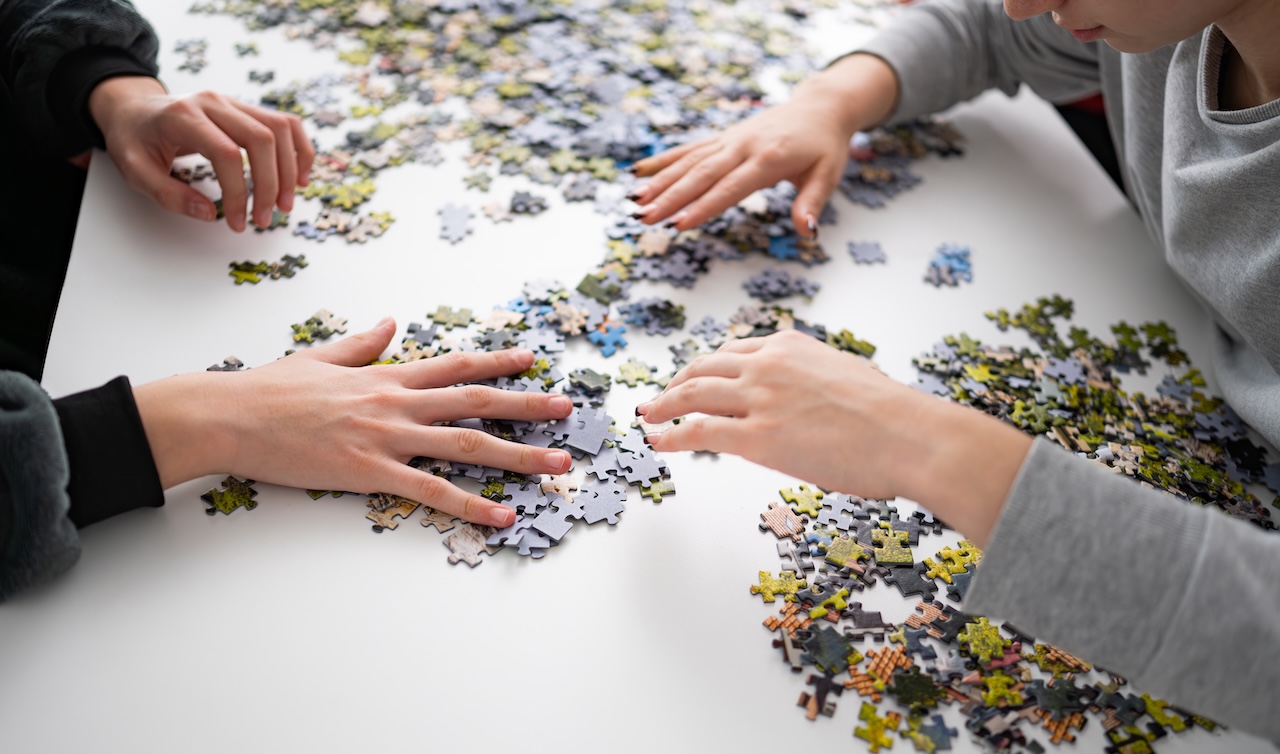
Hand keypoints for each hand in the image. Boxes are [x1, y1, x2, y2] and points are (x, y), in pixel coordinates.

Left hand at [89, 76, 315, 231]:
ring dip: (291, 170)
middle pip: (262, 139)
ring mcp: (233, 102)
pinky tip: (301, 177)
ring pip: (280, 129)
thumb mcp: (135, 171)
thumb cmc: (134, 141)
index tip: (237, 222)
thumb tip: (210, 215)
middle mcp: (214, 102)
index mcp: (184, 116)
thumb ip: (169, 195)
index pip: (227, 154)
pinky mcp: (246, 109)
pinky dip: (300, 150)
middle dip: (271, 185)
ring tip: (286, 204)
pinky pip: (286, 123)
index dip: (238, 193)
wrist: (133, 110)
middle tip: (266, 218)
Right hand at [133, 319, 573, 527]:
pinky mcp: (369, 472)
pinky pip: (431, 491)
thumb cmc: (268, 390)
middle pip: (475, 402)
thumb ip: (362, 345)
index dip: (496, 364)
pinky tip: (502, 515)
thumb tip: (390, 323)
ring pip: (466, 444)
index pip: (454, 366)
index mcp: (385, 377)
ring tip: (558, 465)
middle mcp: (396, 403)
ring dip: (518, 455)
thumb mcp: (321, 357)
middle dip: (526, 405)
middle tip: (567, 411)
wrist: (229, 414)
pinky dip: (470, 504)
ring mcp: (386, 437)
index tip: (531, 361)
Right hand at [628, 53, 898, 233]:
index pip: (731, 187)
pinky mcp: (722, 138)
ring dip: (660, 181)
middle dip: (671, 198)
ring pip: (689, 162)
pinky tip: (638, 172)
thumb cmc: (825, 145)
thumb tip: (806, 232)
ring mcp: (729, 140)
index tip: (680, 225)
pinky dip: (663, 161)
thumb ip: (811, 202)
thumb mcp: (827, 174)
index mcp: (769, 158)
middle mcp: (743, 146)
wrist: (820, 106)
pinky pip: (688, 150)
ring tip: (635, 202)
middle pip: (701, 174)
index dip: (705, 207)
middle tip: (645, 219)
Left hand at [636, 330, 1031, 546]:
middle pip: (704, 367)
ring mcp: (760, 400)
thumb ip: (813, 381)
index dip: (708, 368)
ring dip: (663, 404)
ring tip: (648, 414)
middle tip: (661, 396)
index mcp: (791, 345)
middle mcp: (769, 365)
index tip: (695, 380)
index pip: (735, 351)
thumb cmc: (894, 416)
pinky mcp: (758, 438)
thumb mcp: (846, 376)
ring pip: (692, 393)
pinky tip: (656, 441)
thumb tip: (805, 402)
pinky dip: (670, 435)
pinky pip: (698, 432)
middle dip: (677, 382)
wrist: (910, 435)